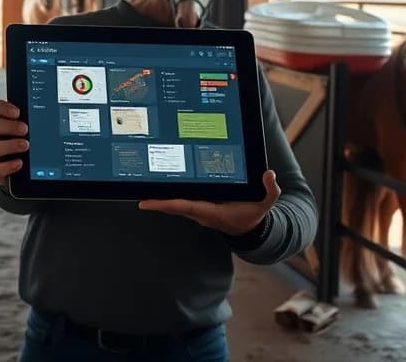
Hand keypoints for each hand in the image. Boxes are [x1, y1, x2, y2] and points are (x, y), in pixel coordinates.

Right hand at [0, 100, 27, 184]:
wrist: (21, 166)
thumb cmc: (24, 140)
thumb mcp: (26, 128)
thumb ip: (29, 119)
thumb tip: (44, 114)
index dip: (3, 108)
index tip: (18, 112)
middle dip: (9, 127)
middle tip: (25, 129)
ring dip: (9, 145)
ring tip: (26, 145)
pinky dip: (7, 166)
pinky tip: (20, 163)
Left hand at [137, 171, 281, 235]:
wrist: (250, 229)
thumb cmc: (254, 215)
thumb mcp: (266, 204)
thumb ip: (270, 190)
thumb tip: (269, 175)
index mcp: (211, 212)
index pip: (183, 206)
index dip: (163, 204)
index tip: (144, 203)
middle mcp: (200, 213)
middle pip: (173, 206)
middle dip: (155, 201)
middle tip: (135, 193)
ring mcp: (197, 212)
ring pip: (175, 205)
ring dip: (160, 198)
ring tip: (142, 186)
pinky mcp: (198, 208)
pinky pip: (180, 202)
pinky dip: (169, 197)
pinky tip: (160, 186)